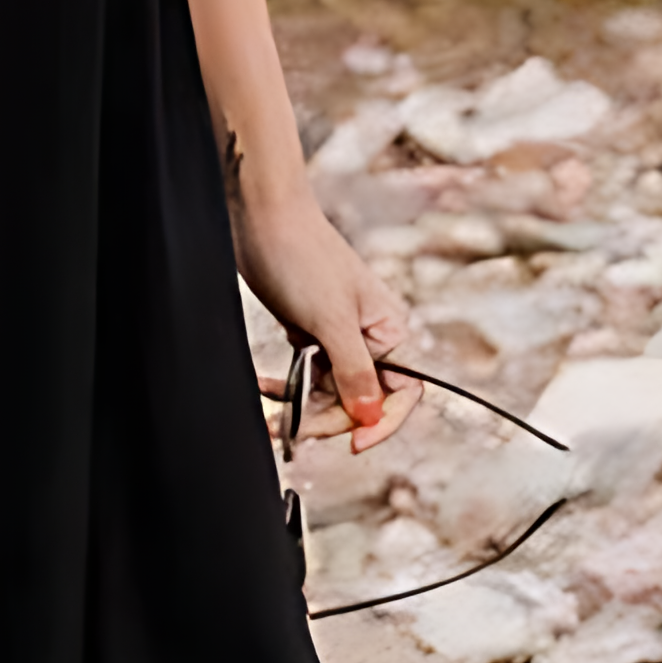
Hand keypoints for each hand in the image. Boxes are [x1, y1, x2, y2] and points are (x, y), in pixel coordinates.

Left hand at [231, 183, 416, 454]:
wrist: (261, 219)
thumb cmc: (302, 256)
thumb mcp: (332, 321)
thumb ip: (354, 373)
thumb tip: (370, 416)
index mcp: (389, 330)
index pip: (400, 393)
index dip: (381, 422)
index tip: (355, 443)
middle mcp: (369, 336)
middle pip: (359, 399)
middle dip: (328, 418)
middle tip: (295, 429)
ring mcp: (337, 336)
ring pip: (329, 392)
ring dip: (302, 409)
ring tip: (274, 419)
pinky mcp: (309, 333)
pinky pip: (306, 377)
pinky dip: (289, 389)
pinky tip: (269, 391)